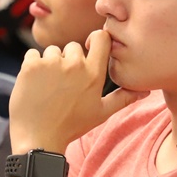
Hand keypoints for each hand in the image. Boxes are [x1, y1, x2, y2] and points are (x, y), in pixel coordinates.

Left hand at [8, 30, 147, 154]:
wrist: (39, 139)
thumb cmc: (71, 126)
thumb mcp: (101, 113)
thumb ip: (123, 98)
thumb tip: (144, 91)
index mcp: (94, 73)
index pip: (101, 37)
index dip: (94, 40)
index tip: (88, 49)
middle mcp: (75, 64)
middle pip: (72, 47)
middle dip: (68, 61)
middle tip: (63, 84)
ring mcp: (51, 63)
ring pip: (51, 51)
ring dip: (49, 64)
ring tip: (49, 87)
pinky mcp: (31, 66)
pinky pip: (32, 55)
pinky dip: (32, 67)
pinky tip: (35, 85)